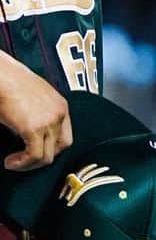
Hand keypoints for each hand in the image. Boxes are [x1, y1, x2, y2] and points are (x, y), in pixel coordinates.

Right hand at [0, 54, 72, 169]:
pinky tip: (10, 161)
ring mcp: (49, 121)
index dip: (51, 148)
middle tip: (25, 161)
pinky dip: (22, 163)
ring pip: (47, 156)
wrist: (0, 74)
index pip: (65, 135)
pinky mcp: (34, 128)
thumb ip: (36, 113)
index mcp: (60, 105)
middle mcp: (59, 113)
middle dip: (43, 158)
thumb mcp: (31, 98)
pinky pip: (35, 156)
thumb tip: (27, 131)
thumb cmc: (8, 81)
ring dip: (29, 164)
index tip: (35, 152)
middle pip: (61, 147)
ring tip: (14, 162)